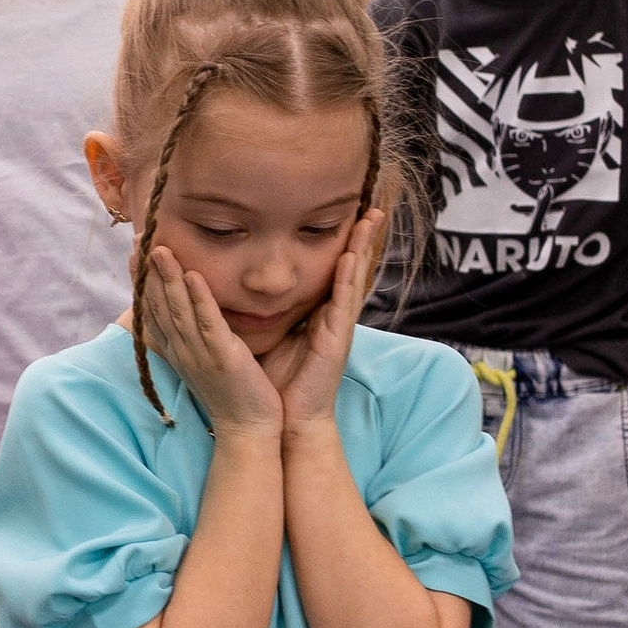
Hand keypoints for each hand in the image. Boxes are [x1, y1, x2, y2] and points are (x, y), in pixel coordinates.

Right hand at [142, 245, 286, 439]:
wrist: (248, 428)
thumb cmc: (231, 394)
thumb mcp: (204, 362)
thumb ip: (193, 337)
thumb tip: (184, 314)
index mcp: (177, 351)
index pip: (153, 311)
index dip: (142, 282)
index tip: (134, 255)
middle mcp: (183, 350)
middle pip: (159, 305)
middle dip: (148, 272)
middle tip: (138, 241)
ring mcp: (200, 353)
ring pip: (178, 310)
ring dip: (168, 278)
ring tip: (159, 248)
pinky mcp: (222, 356)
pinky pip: (208, 323)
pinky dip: (200, 298)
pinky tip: (194, 275)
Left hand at [272, 207, 387, 436]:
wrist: (288, 420)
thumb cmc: (281, 383)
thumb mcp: (276, 337)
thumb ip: (274, 313)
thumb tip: (253, 289)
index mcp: (321, 315)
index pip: (336, 271)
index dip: (346, 244)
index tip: (352, 214)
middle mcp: (334, 317)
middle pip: (352, 269)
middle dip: (363, 237)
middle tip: (374, 206)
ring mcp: (339, 328)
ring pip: (354, 279)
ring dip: (363, 248)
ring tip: (371, 219)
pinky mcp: (336, 341)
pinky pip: (342, 303)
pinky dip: (347, 279)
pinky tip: (351, 257)